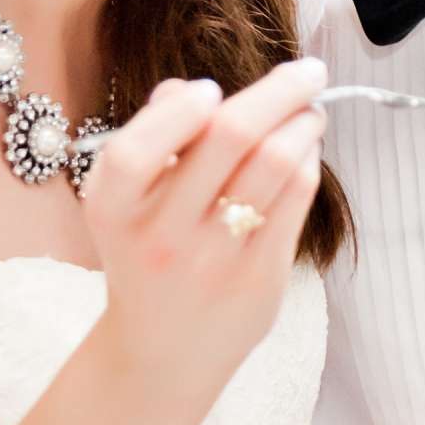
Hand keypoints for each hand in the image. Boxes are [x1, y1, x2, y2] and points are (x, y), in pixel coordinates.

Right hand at [80, 60, 326, 385]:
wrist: (162, 353)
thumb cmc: (147, 256)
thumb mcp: (125, 204)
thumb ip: (151, 141)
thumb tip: (194, 90)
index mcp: (113, 211)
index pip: (135, 150)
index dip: (179, 110)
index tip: (211, 90)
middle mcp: (161, 236)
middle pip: (230, 137)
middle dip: (279, 89)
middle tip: (308, 71)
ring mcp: (214, 260)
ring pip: (277, 163)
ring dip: (305, 122)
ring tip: (310, 111)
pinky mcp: (261, 278)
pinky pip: (296, 198)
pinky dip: (308, 161)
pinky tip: (305, 152)